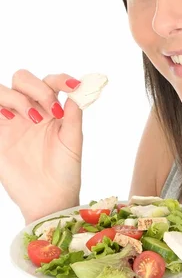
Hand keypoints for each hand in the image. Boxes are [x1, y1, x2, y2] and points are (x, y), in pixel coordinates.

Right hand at [0, 69, 82, 221]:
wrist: (49, 199)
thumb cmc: (65, 172)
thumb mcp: (73, 141)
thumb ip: (73, 114)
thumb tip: (78, 89)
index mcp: (50, 110)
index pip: (50, 82)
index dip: (60, 78)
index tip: (72, 85)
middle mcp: (29, 111)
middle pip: (23, 79)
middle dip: (38, 88)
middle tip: (52, 110)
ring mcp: (11, 121)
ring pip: (3, 90)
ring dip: (18, 97)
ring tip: (33, 118)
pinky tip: (9, 118)